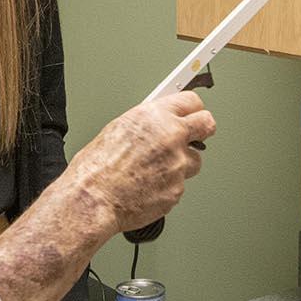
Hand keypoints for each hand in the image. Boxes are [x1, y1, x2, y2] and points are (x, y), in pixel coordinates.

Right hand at [68, 91, 215, 232]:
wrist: (93, 199)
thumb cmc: (96, 168)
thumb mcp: (119, 128)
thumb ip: (148, 124)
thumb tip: (159, 123)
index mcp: (155, 116)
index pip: (191, 101)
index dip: (192, 108)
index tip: (192, 112)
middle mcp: (171, 137)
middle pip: (207, 124)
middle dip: (202, 129)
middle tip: (195, 134)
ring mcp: (178, 164)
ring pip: (194, 160)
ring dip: (182, 164)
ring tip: (155, 170)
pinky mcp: (178, 189)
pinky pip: (180, 184)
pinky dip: (168, 185)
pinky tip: (147, 186)